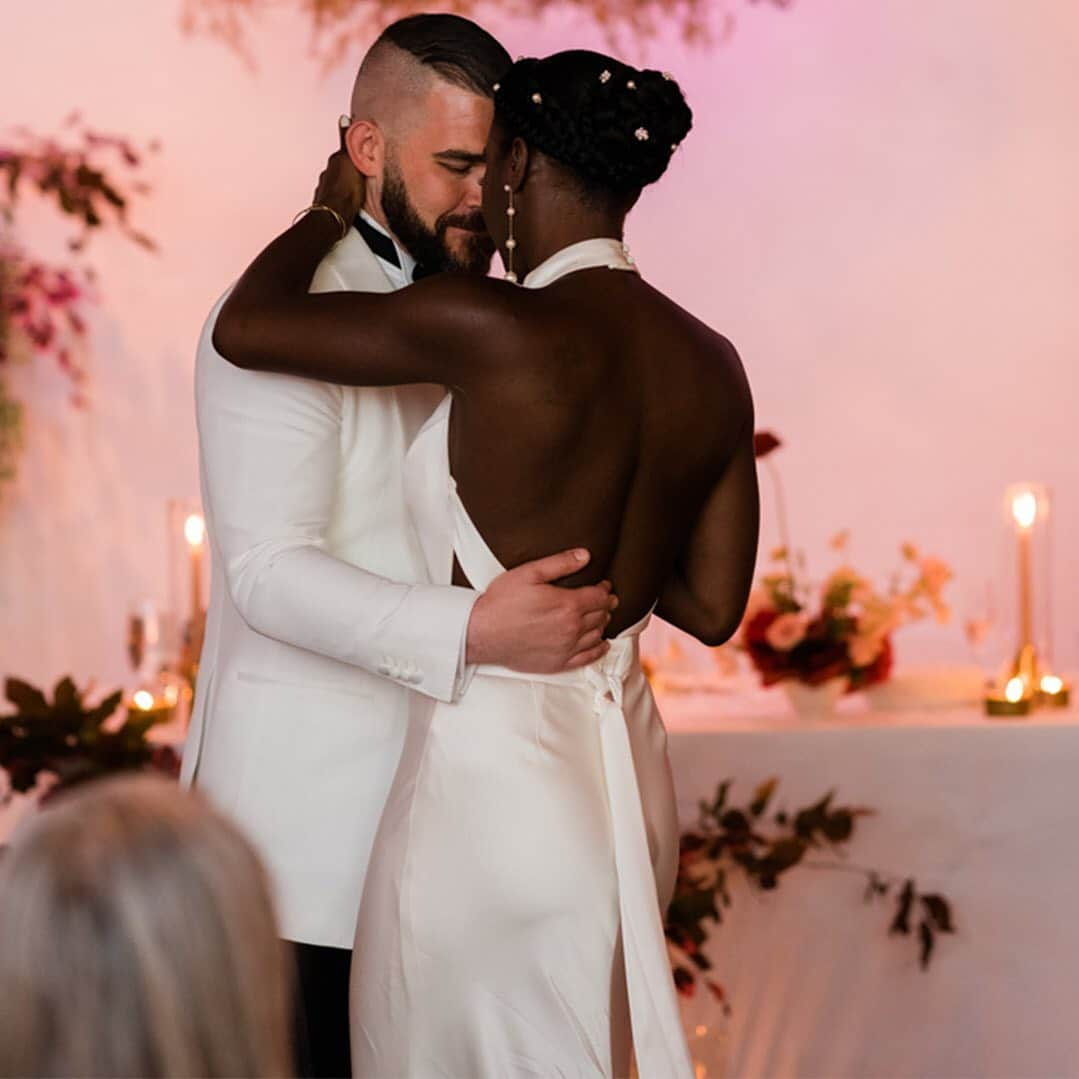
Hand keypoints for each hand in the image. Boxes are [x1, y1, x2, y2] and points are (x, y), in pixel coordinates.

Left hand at [312, 129, 364, 222]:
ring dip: (346, 183)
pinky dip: (342, 196)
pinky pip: (337, 195)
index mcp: (336, 160)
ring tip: (358, 188)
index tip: (360, 152)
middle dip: (350, 168)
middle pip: (341, 166)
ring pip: (338, 181)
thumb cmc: (346, 191)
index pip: (346, 151)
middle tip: (362, 172)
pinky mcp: (327, 203)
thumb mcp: (352, 160)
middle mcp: (328, 172)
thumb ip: (347, 140)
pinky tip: (350, 201)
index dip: (354, 152)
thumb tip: (344, 118)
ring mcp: (325, 188)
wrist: (334, 217)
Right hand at [466, 549, 618, 672]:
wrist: (482, 632)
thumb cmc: (501, 603)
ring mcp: (566, 648)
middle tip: (605, 599)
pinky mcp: (558, 663)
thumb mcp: (529, 573)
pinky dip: (598, 649)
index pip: (599, 597)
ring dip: (602, 624)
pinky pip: (587, 657)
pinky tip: (600, 644)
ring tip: (601, 616)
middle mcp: (571, 628)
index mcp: (567, 605)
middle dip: (605, 605)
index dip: (605, 589)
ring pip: (597, 635)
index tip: (604, 585)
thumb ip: (560, 563)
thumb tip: (584, 556)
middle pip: (601, 615)